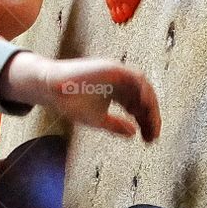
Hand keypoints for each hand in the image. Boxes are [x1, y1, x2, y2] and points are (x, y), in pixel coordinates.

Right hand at [43, 57, 160, 141]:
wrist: (53, 89)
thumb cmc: (72, 103)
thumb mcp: (98, 120)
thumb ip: (116, 126)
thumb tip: (134, 134)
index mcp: (118, 94)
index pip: (138, 108)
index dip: (146, 123)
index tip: (150, 139)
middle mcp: (120, 83)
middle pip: (143, 99)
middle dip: (151, 118)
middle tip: (153, 135)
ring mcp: (118, 75)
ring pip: (143, 87)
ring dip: (150, 104)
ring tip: (152, 122)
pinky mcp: (113, 68)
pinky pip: (134, 77)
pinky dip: (142, 89)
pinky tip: (145, 105)